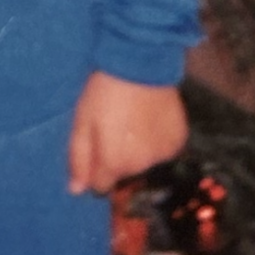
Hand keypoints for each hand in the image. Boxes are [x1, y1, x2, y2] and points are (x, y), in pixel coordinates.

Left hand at [68, 72, 187, 195]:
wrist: (141, 63)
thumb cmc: (104, 92)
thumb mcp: (82, 122)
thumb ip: (79, 159)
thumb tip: (77, 191)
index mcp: (114, 163)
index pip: (101, 186)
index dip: (96, 169)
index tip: (96, 148)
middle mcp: (140, 166)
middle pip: (123, 174)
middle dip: (117, 157)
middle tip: (114, 128)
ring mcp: (162, 155)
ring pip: (144, 163)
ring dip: (138, 150)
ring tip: (133, 121)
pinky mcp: (177, 141)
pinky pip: (163, 150)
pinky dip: (156, 141)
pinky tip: (150, 119)